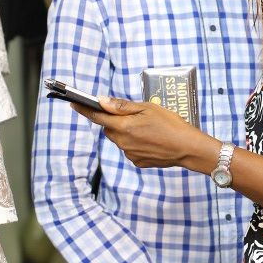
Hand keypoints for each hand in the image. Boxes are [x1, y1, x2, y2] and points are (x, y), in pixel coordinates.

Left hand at [72, 96, 217, 169]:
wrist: (188, 148)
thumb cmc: (171, 124)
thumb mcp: (148, 108)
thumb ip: (122, 106)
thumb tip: (102, 101)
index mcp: (124, 127)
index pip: (97, 117)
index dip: (84, 109)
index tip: (73, 102)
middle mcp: (123, 142)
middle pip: (109, 129)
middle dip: (115, 121)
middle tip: (134, 115)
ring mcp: (130, 154)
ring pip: (120, 139)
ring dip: (127, 132)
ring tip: (148, 129)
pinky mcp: (137, 162)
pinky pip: (130, 149)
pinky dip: (136, 143)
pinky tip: (151, 140)